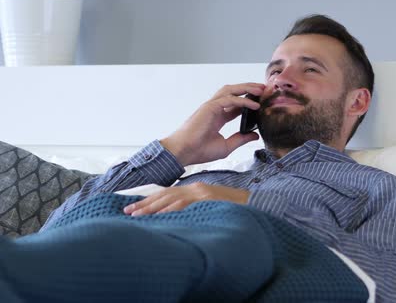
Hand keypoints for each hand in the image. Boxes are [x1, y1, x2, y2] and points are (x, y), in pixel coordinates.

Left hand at [123, 183, 249, 215]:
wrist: (257, 203)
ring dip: (152, 207)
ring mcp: (202, 193)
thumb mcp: (213, 205)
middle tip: (128, 211)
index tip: (137, 206)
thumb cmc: (237, 208)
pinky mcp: (207, 199)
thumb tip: (182, 216)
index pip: (170, 193)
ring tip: (136, 215)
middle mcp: (198, 188)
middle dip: (146, 203)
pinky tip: (157, 216)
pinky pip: (184, 205)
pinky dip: (169, 210)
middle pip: (166, 195)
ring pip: (171, 199)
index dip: (152, 199)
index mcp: (198, 189)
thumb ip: (198, 207)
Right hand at [161, 83, 265, 166]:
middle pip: (234, 92)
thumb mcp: (226, 146)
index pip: (235, 104)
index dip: (249, 101)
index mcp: (218, 117)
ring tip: (260, 90)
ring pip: (231, 90)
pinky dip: (242, 100)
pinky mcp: (209, 108)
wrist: (183, 153)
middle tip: (264, 89)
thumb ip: (241, 139)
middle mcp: (215, 109)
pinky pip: (229, 99)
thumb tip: (255, 135)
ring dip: (246, 88)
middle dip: (249, 89)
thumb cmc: (199, 151)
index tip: (262, 102)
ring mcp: (211, 106)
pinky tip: (253, 105)